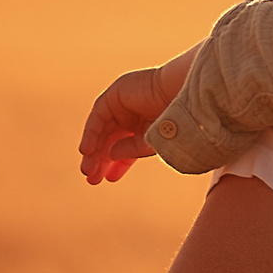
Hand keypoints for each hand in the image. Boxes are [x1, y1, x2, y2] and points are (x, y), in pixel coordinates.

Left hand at [79, 47, 200, 183]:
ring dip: (94, 150)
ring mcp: (124, 102)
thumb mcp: (152, 143)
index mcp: (148, 123)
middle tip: (93, 179)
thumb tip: (110, 155)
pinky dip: (91, 133)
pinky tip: (87, 151)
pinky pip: (98, 116)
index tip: (110, 179)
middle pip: (111, 138)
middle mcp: (134, 112)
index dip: (118, 163)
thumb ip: (130, 149)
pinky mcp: (116, 93)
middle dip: (101, 159)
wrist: (184, 95)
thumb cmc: (177, 120)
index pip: (127, 145)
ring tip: (88, 170)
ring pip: (103, 129)